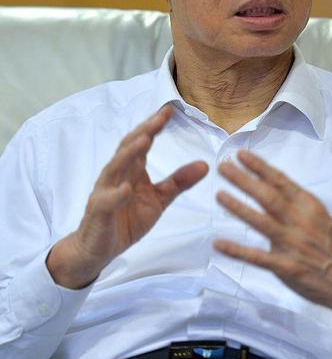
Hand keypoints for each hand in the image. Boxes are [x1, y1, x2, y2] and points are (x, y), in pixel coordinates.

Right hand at [47, 107, 207, 288]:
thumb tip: (205, 165)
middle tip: (159, 117)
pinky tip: (126, 189)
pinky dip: (115, 194)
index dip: (154, 126)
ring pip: (114, 168)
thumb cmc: (126, 219)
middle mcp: (116, 175)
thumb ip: (179, 182)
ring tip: (145, 140)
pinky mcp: (99, 212)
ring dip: (129, 154)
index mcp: (131, 170)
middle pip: (128, 148)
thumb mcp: (158, 200)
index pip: (141, 142)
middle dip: (144, 131)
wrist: (99, 248)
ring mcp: (105, 192)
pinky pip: (106, 201)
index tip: (169, 110)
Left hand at [215, 150, 331, 341]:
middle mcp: (301, 221)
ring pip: (261, 221)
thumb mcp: (323, 220)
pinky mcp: (287, 267)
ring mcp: (293, 244)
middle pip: (268, 196)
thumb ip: (299, 208)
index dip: (260, 167)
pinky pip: (258, 257)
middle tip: (223, 166)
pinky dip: (237, 250)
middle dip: (244, 180)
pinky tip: (219, 244)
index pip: (281, 181)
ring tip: (219, 194)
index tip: (241, 154)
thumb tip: (275, 194)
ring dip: (238, 207)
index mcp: (310, 207)